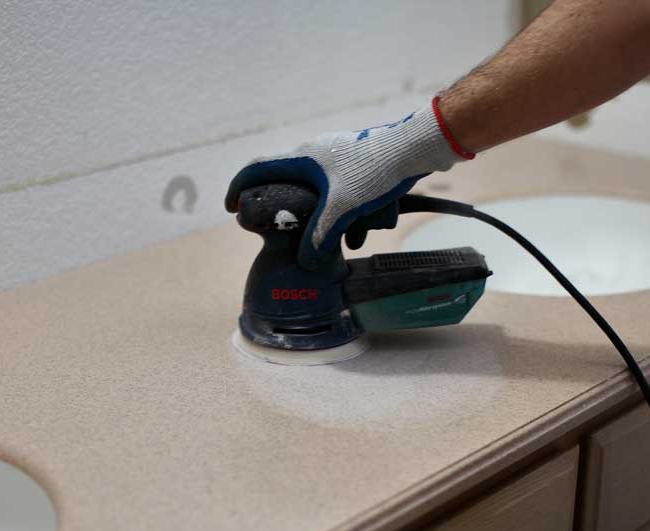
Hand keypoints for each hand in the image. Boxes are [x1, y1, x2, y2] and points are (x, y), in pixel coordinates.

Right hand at [225, 97, 471, 268]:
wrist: (416, 148)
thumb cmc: (374, 171)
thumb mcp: (344, 210)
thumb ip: (320, 237)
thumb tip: (305, 263)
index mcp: (302, 158)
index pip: (258, 169)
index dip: (239, 188)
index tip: (233, 208)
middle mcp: (316, 154)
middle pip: (291, 185)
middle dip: (292, 214)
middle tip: (287, 234)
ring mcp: (338, 158)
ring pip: (322, 193)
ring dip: (327, 219)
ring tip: (339, 241)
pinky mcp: (359, 165)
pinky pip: (344, 193)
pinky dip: (348, 214)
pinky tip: (363, 233)